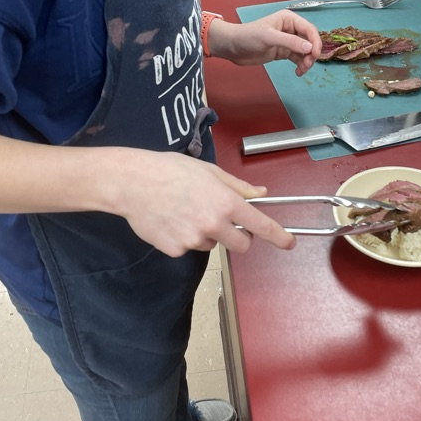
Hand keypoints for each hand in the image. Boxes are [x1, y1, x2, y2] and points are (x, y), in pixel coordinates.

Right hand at [111, 150, 296, 256]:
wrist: (131, 183)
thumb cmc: (169, 170)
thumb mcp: (209, 171)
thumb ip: (237, 186)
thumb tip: (260, 193)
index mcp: (225, 202)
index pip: (260, 224)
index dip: (279, 236)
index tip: (289, 243)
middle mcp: (213, 224)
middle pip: (242, 245)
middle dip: (240, 238)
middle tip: (224, 222)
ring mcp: (193, 240)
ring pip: (212, 245)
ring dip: (207, 234)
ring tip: (185, 212)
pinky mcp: (175, 250)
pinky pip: (188, 248)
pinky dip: (183, 238)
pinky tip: (170, 220)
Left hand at [209, 10, 321, 76]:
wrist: (233, 47)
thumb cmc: (248, 36)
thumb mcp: (269, 37)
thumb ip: (290, 42)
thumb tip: (309, 48)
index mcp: (289, 19)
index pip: (309, 29)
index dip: (315, 42)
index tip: (314, 55)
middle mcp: (291, 29)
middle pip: (310, 41)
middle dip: (311, 53)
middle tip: (307, 65)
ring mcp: (288, 41)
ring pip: (305, 51)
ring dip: (307, 61)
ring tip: (301, 70)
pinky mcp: (283, 52)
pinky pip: (298, 58)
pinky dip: (301, 65)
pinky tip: (298, 72)